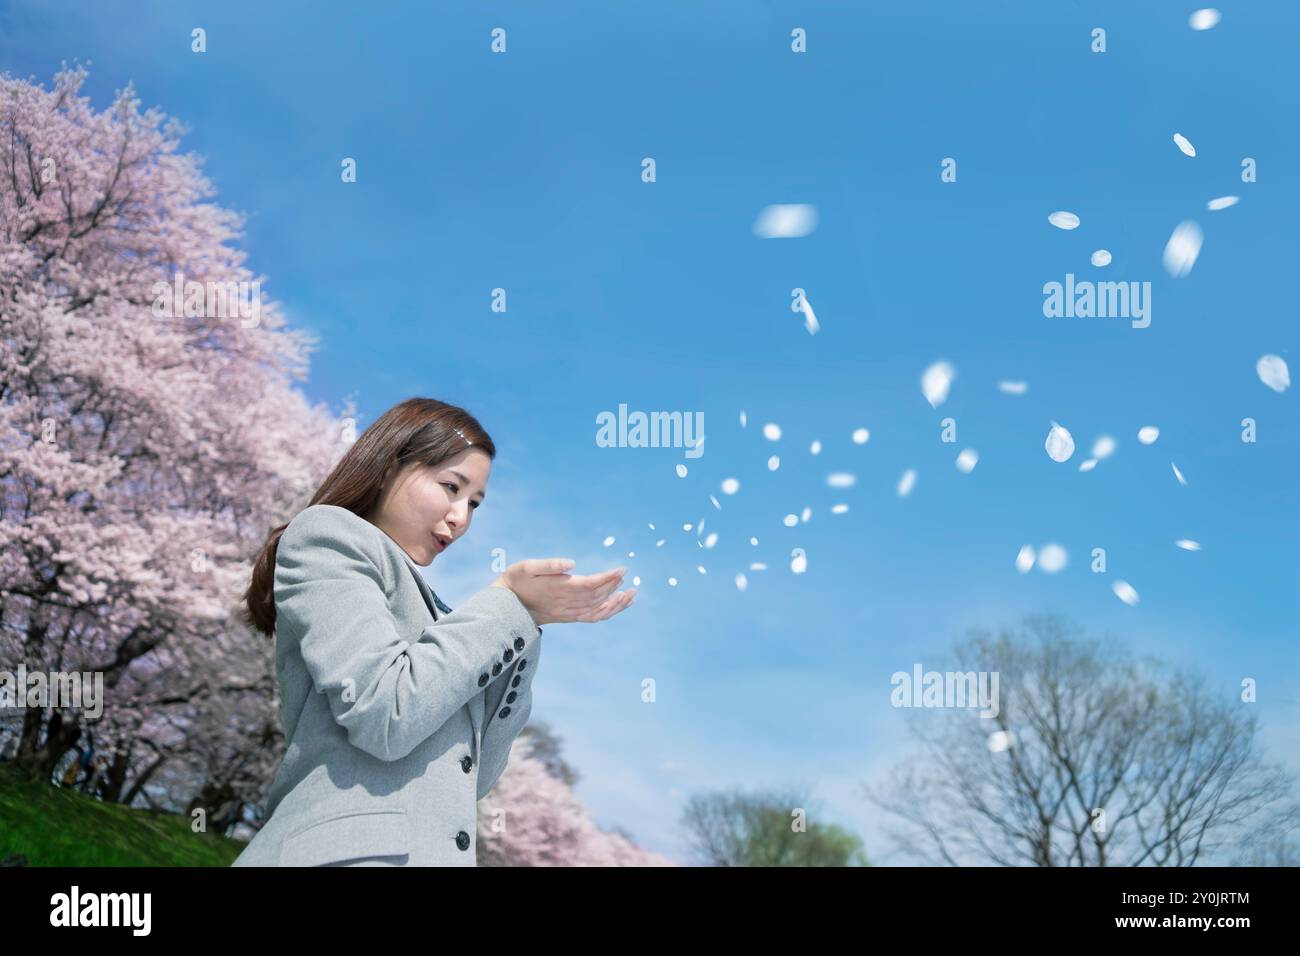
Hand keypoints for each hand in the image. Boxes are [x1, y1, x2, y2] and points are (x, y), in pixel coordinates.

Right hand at [491, 559, 635, 625]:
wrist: (506, 605)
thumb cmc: (517, 580)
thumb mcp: (527, 566)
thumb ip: (549, 564)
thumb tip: (571, 563)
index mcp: (559, 588)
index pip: (590, 584)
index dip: (608, 578)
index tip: (622, 570)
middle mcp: (566, 603)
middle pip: (597, 596)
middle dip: (614, 586)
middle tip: (626, 576)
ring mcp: (568, 612)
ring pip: (597, 610)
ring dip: (616, 602)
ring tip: (631, 594)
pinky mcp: (568, 617)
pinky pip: (592, 617)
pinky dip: (607, 612)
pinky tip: (617, 605)